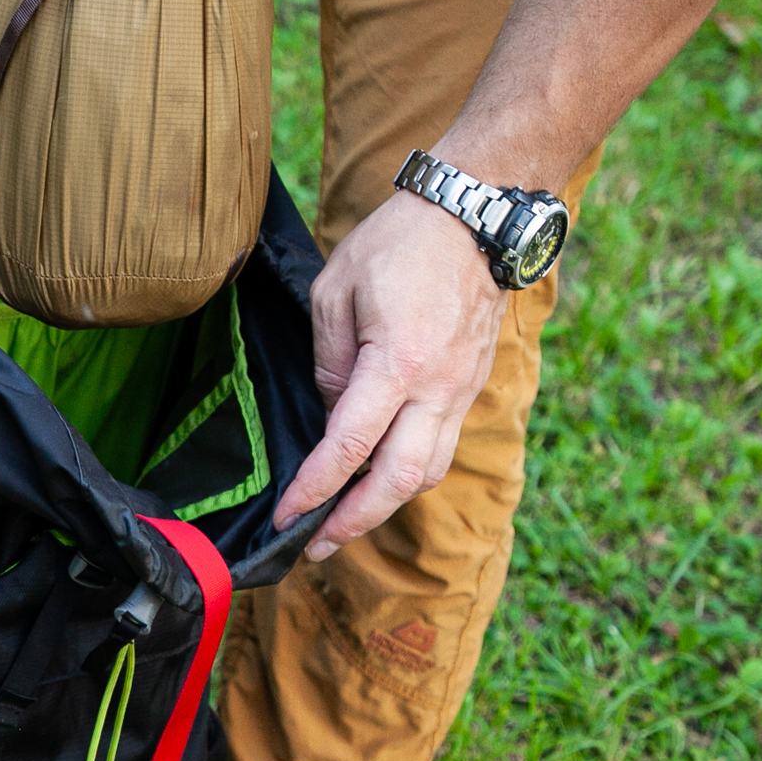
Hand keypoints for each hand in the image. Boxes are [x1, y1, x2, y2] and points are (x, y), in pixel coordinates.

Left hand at [274, 185, 507, 559]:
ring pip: (427, 472)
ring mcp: (462, 391)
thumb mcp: (336, 292)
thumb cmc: (399, 243)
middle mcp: (438, 388)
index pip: (350, 447)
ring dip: (385, 504)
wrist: (475, 217)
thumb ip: (329, 363)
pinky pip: (440, 447)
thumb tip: (333, 415)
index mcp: (398, 363)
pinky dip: (407, 474)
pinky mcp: (472, 387)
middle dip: (355, 520)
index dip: (315, 489)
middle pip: (399, 480)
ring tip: (343, 520)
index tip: (287, 517)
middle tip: (315, 544)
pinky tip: (376, 479)